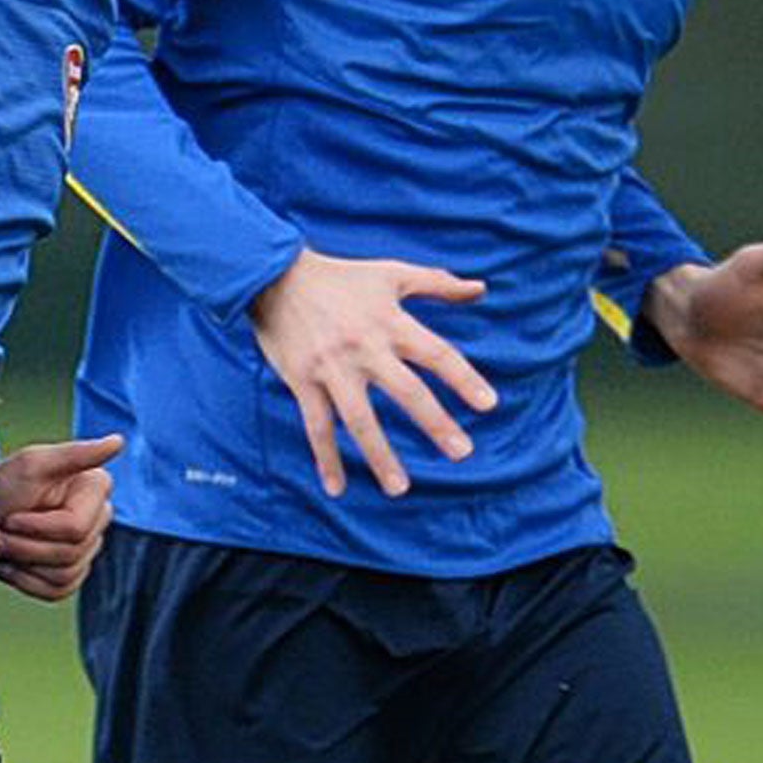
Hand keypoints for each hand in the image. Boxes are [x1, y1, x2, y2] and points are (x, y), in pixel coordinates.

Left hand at [0, 433, 122, 600]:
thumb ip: (75, 454)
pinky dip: (28, 582)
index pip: (76, 528)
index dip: (38, 529)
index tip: (10, 518)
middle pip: (71, 554)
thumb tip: (118, 441)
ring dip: (25, 565)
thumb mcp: (32, 464)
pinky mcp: (74, 572)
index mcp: (97, 488)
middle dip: (27, 547)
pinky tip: (12, 564)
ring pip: (65, 575)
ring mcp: (89, 548)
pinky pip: (59, 591)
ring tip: (4, 546)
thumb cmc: (3, 484)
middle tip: (1, 534)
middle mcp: (100, 517)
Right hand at [250, 247, 495, 498]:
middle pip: (406, 390)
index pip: (435, 353)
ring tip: (400, 489)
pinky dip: (325, 458)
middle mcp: (363, 347)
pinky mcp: (302, 380)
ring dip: (380, 455)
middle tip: (462, 453)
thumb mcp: (390, 273)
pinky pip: (316, 425)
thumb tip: (480, 289)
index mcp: (389, 322)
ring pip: (359, 418)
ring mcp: (331, 367)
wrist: (274, 275)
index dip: (463, 378)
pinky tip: (337, 488)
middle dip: (435, 423)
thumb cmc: (340, 276)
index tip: (488, 405)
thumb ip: (436, 283)